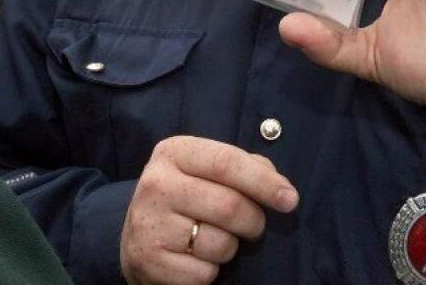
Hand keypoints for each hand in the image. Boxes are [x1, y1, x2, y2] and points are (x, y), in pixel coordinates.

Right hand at [120, 136, 298, 284]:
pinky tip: (196, 258)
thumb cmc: (185, 196)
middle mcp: (156, 184)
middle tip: (253, 226)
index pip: (228, 163)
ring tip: (214, 238)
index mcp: (174, 152)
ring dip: (230, 247)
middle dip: (254, 221)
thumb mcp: (205, 170)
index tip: (290, 200)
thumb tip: (281, 189)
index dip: (264, 183)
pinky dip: (211, 270)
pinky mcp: (149, 262)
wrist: (135, 235)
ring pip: (221, 244)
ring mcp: (150, 224)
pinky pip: (205, 273)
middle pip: (230, 206)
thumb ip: (244, 168)